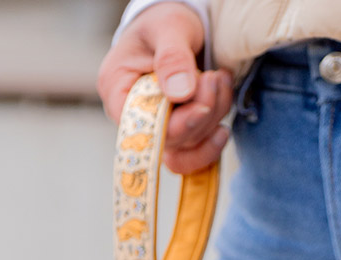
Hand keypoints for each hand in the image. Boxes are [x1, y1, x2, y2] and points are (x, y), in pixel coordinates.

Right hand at [97, 2, 231, 173]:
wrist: (178, 30)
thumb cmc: (164, 23)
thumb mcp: (168, 27)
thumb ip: (172, 57)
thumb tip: (179, 92)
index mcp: (116, 91)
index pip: (140, 127)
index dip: (173, 125)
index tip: (202, 106)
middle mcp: (133, 117)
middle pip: (169, 139)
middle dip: (201, 113)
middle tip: (214, 78)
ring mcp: (156, 129)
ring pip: (188, 145)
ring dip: (213, 117)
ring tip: (220, 79)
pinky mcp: (177, 135)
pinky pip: (194, 155)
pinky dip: (214, 141)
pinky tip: (224, 119)